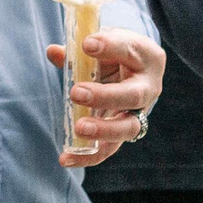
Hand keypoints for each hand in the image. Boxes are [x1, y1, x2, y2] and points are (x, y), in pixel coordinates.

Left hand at [44, 29, 164, 169]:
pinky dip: (89, 156)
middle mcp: (149, 87)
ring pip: (128, 128)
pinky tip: (66, 159)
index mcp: (146, 56)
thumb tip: (54, 52)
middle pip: (133, 95)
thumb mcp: (101, 43)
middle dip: (105, 96)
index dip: (109, 46)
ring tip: (78, 129)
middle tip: (76, 92)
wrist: (130, 70)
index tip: (87, 44)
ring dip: (102, 130)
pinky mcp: (123, 132)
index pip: (130, 49)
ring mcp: (139, 113)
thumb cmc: (114, 52)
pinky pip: (110, 147)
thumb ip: (79, 50)